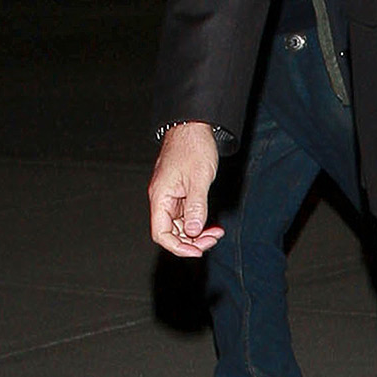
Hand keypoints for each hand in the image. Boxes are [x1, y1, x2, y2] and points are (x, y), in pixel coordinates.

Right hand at [148, 123, 224, 256]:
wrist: (194, 126)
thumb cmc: (193, 147)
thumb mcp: (199, 178)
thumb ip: (196, 206)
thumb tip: (194, 231)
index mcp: (160, 197)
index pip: (161, 233)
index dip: (178, 246)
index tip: (197, 250)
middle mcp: (162, 199)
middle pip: (171, 232)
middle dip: (192, 240)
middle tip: (213, 239)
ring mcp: (171, 195)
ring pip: (180, 224)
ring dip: (197, 232)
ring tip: (216, 232)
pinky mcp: (180, 191)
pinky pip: (186, 214)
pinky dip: (198, 220)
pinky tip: (211, 223)